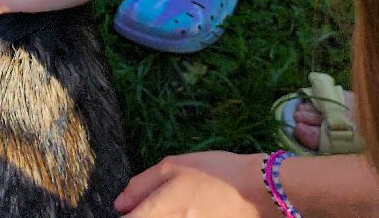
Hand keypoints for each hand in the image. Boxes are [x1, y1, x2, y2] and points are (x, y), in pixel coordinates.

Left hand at [114, 153, 272, 216]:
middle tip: (152, 203)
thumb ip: (140, 185)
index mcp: (159, 210)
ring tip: (180, 203)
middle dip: (144, 214)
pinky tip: (192, 209)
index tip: (129, 207)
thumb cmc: (214, 173)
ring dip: (162, 215)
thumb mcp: (172, 166)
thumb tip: (119, 204)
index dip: (126, 214)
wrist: (258, 191)